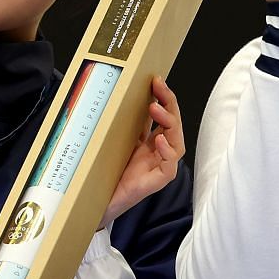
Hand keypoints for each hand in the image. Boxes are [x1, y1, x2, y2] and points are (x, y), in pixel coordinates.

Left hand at [99, 76, 184, 229]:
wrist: (101, 198)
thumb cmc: (111, 171)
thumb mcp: (120, 139)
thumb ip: (131, 123)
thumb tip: (131, 96)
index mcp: (154, 140)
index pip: (166, 114)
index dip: (164, 97)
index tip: (156, 80)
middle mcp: (161, 151)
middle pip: (174, 124)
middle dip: (169, 103)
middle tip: (159, 88)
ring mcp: (162, 166)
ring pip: (177, 142)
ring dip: (169, 123)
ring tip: (156, 109)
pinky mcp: (159, 181)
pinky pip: (170, 166)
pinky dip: (167, 152)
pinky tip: (160, 141)